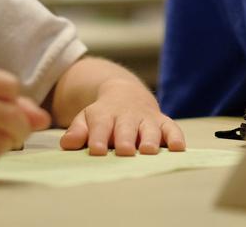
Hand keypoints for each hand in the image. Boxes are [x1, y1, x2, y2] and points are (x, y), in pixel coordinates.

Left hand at [59, 79, 185, 155]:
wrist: (126, 94)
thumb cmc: (103, 115)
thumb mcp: (86, 119)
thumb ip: (77, 131)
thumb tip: (67, 144)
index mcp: (105, 114)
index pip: (100, 125)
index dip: (97, 137)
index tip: (95, 150)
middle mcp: (127, 115)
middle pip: (126, 127)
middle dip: (125, 139)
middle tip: (124, 151)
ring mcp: (147, 118)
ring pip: (150, 128)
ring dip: (150, 139)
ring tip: (148, 150)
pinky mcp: (163, 122)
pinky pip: (172, 128)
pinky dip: (176, 137)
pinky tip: (178, 148)